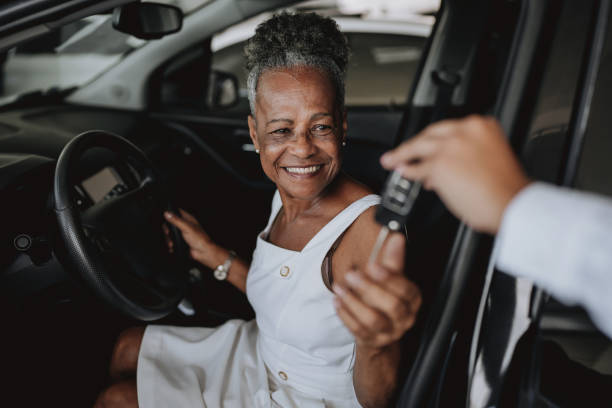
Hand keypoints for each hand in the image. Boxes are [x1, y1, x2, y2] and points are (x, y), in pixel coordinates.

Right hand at [163, 209, 221, 267]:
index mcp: (188, 219)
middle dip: (167, 230)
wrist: (203, 253)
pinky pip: (172, 241)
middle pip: (170, 224)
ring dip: (168, 239)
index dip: (170, 214)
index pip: (176, 212)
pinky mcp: (181, 241)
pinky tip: (173, 248)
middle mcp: (184, 225)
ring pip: (170, 234)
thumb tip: (167, 213)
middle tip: (168, 234)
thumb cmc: (200, 239)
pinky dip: (170, 245)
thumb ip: (176, 220)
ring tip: (171, 244)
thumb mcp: (187, 228)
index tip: (165, 219)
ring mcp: (182, 234)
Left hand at [333, 233, 421, 349]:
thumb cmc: (384, 297)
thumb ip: (393, 260)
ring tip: (340, 288)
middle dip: (370, 289)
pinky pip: (357, 330)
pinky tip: (337, 300)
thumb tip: (397, 237)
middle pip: (392, 306)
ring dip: (354, 302)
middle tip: (351, 275)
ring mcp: (388, 332)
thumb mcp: (390, 278)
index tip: (372, 266)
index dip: (390, 278)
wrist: (379, 329)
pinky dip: (345, 314)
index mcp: (412, 300)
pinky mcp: (371, 340)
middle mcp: (404, 318)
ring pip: (373, 320)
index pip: (406, 290)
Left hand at [380, 115, 529, 233]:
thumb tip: (442, 167)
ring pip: (419, 147)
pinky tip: (403, 175)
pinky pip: (417, 168)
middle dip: (412, 144)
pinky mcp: (439, 164)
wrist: (512, 204)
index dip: (434, 140)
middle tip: (400, 151)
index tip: (426, 144)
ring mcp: (450, 146)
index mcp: (482, 126)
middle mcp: (465, 131)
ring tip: (392, 161)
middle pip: (430, 134)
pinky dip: (408, 172)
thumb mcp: (490, 158)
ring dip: (402, 155)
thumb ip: (466, 155)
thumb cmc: (506, 190)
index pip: (448, 129)